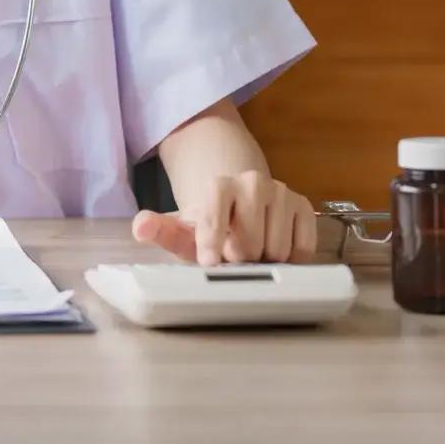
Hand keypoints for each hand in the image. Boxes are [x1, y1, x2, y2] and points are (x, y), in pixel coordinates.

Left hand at [131, 169, 316, 265]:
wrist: (239, 208)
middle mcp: (252, 182)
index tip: (210, 261)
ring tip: (252, 251)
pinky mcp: (304, 206)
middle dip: (240, 256)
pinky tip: (274, 249)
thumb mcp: (183, 230)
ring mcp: (281, 192)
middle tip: (233, 255)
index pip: (214, 217)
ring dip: (265, 259)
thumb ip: (160, 230)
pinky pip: (302, 248)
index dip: (212, 242)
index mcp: (218, 185)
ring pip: (278, 248)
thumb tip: (141, 226)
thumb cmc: (209, 226)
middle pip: (250, 242)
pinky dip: (290, 258)